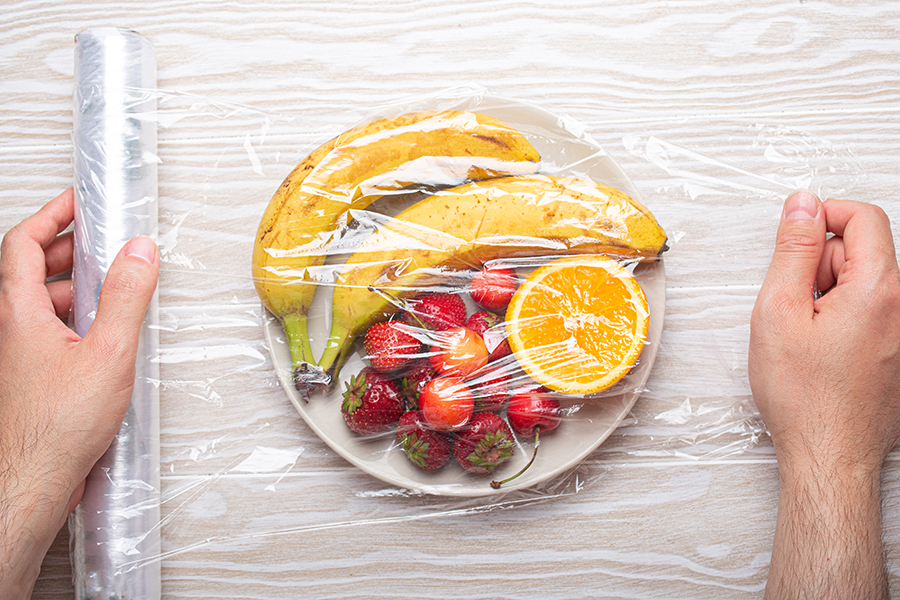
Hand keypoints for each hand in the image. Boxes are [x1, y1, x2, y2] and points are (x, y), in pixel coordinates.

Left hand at [0, 189, 158, 597]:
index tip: (76, 203)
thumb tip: (138, 253)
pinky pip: (49, 334)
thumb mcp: (108, 352)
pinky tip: (105, 339)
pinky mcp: (30, 379)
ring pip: (41, 305)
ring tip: (114, 292)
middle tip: (103, 244)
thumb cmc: (56, 428)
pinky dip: (76, 323)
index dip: (50, 216)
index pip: (23, 244)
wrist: (30, 483)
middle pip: (31, 271)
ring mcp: (17, 356)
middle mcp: (10, 331)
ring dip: (75, 289)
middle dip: (69, 251)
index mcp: (19, 313)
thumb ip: (126, 297)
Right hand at [749, 190, 899, 598]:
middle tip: (792, 304)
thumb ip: (794, 250)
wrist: (829, 455)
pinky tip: (823, 352)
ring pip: (865, 285)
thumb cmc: (804, 396)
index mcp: (879, 290)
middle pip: (863, 251)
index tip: (794, 233)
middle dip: (821, 264)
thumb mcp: (779, 310)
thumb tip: (802, 205)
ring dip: (830, 295)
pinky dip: (843, 319)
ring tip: (806, 335)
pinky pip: (871, 314)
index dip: (823, 214)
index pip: (863, 217)